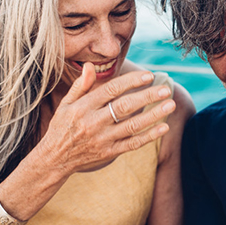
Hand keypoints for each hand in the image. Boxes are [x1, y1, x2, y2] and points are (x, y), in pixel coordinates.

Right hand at [38, 62, 175, 172]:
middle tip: (165, 89)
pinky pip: (132, 144)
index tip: (149, 76)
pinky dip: (149, 136)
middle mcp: (94, 122)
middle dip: (147, 97)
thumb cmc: (62, 127)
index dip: (131, 81)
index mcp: (84, 107)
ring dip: (153, 115)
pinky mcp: (109, 152)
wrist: (55, 159)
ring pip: (132, 125)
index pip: (111, 90)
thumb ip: (81, 85)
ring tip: (170, 105)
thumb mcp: (66, 104)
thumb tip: (90, 65)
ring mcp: (103, 139)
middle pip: (125, 106)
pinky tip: (163, 128)